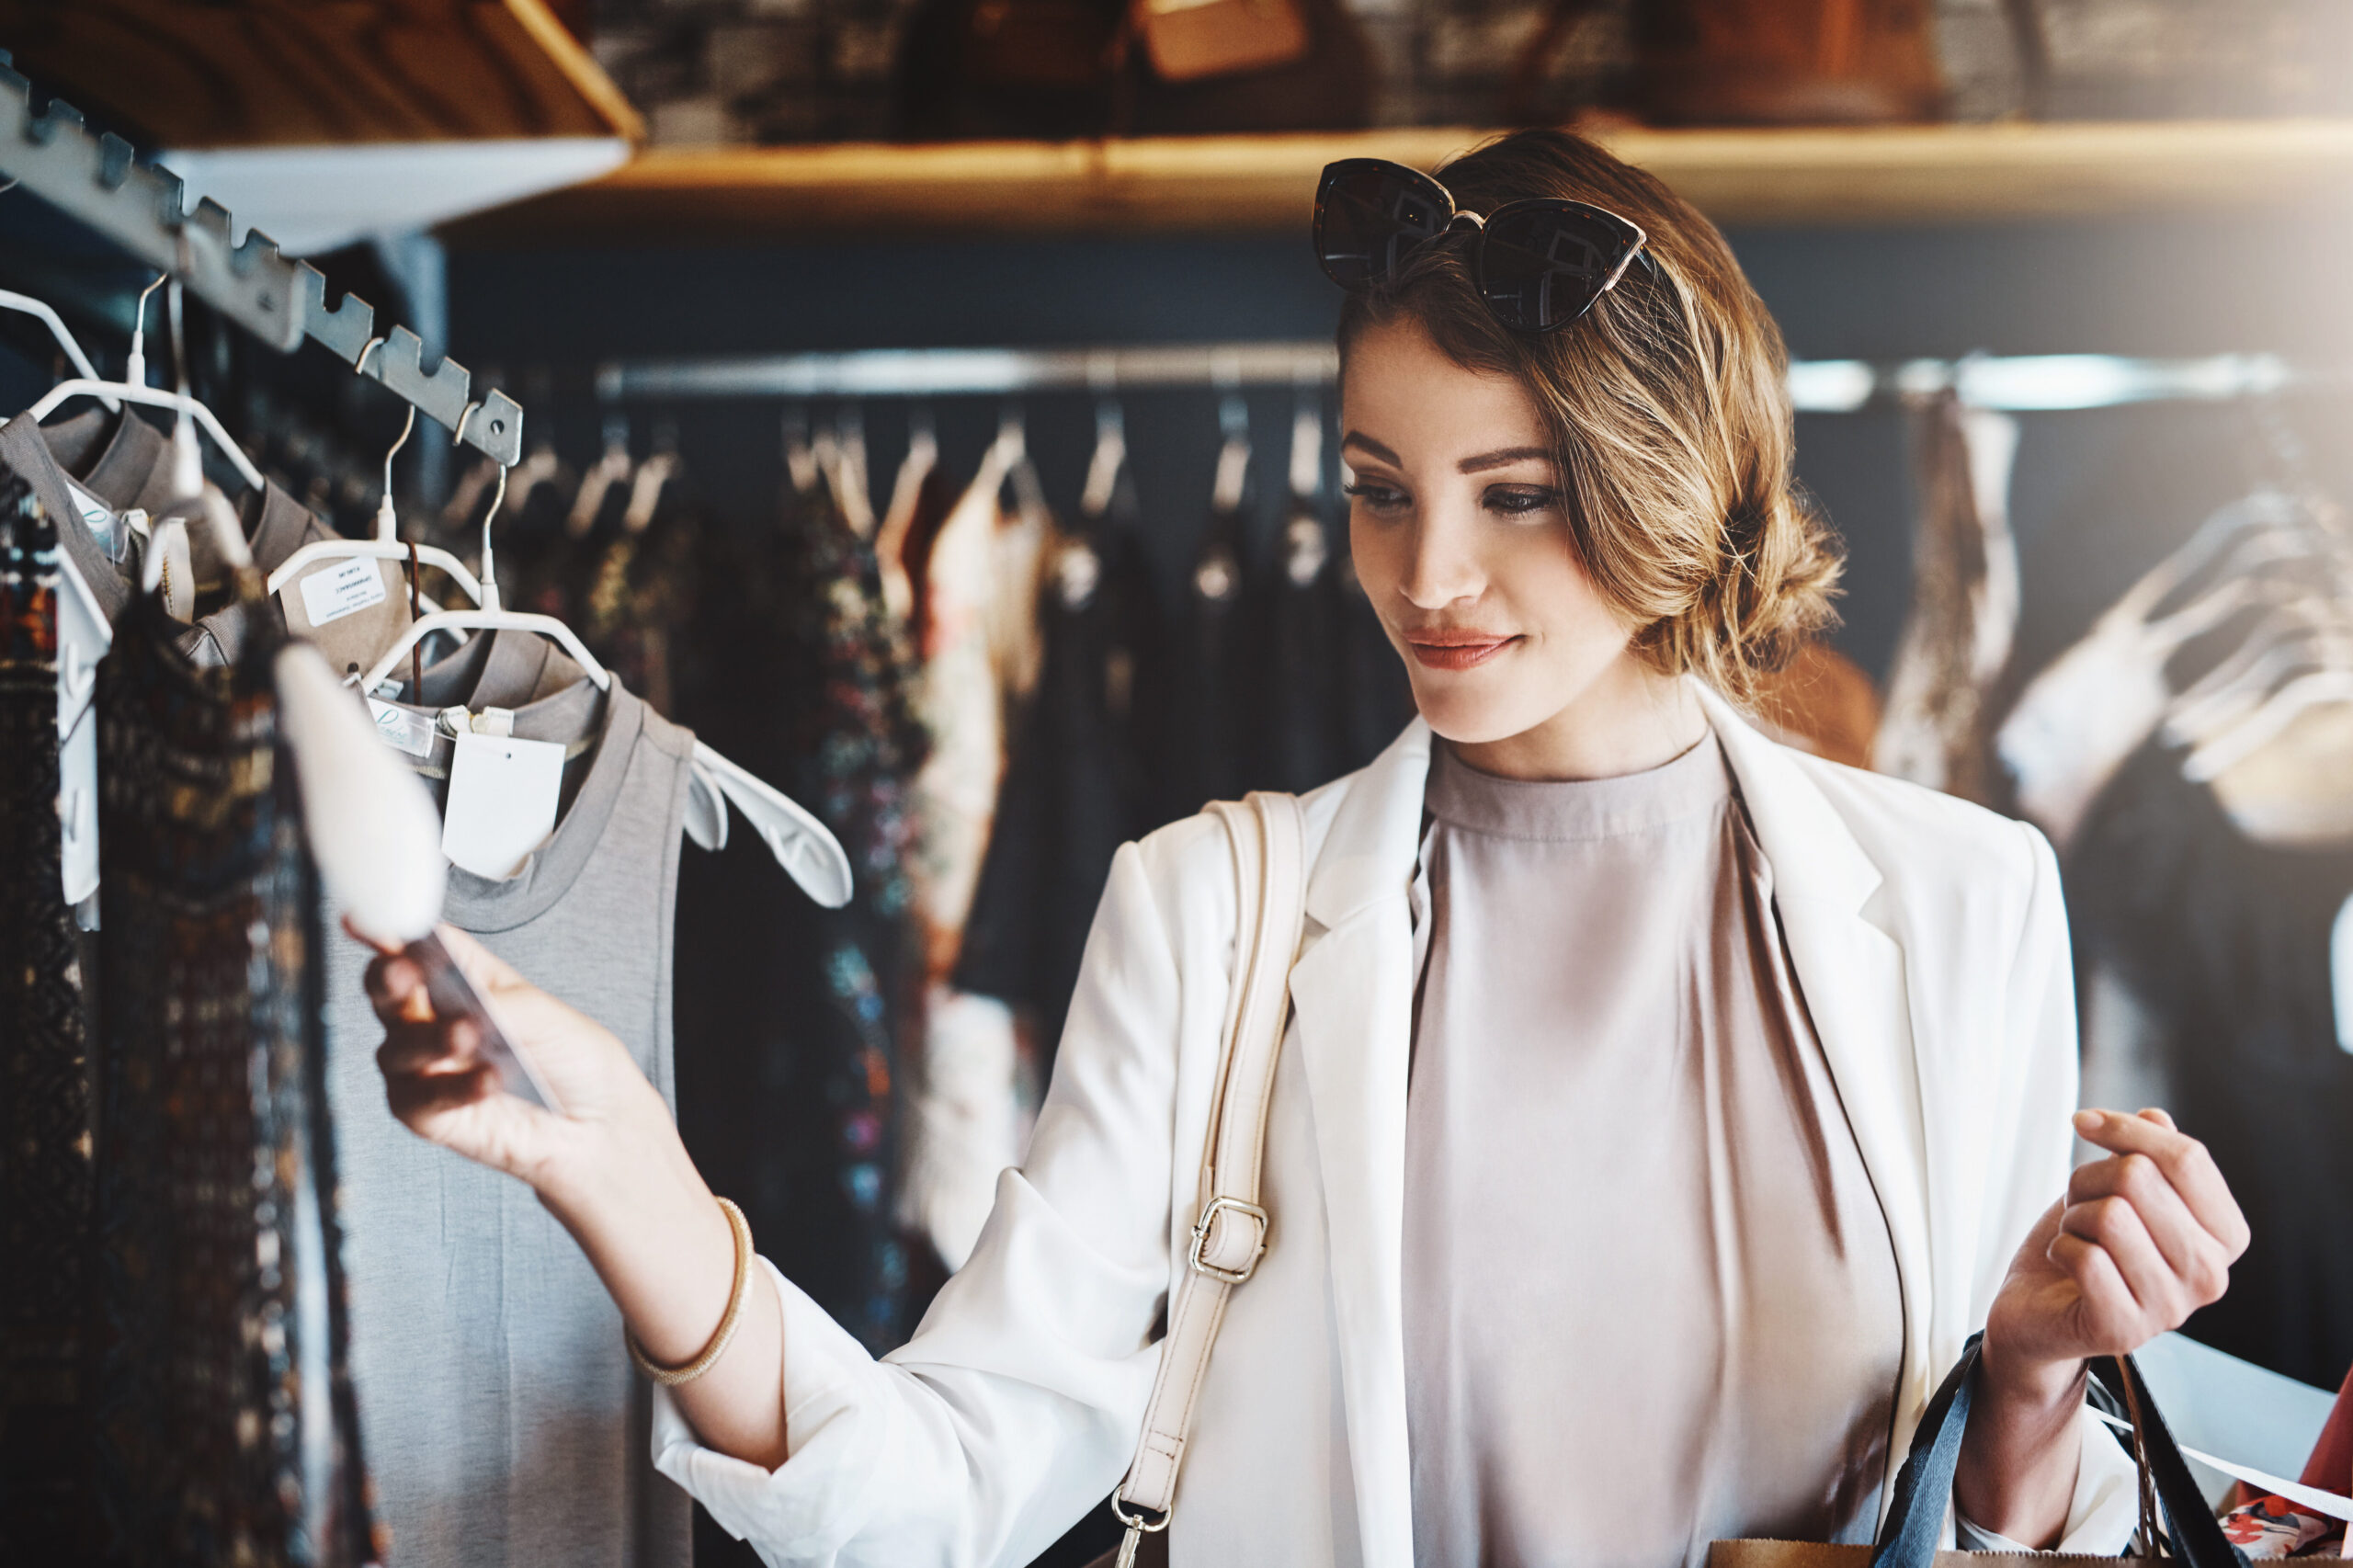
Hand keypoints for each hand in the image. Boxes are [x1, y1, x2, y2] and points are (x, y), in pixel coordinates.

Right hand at [355, 920, 668, 1200]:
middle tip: (405, 975)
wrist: (598, 1124)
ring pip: (399, 1047)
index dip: (392, 933)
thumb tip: (457, 1000)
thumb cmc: (573, 1059)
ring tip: (469, 1036)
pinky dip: (452, 1088)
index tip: (374, 924)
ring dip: (432, 1039)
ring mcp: (426, 1067)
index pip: (418, 947)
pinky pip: (421, 1099)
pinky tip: (487, 1080)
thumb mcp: (544, 1014)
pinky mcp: (428, 1115)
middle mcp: (434, 1018)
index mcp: (463, 978)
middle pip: (389, 991)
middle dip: (389, 979)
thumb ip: (495, 1001)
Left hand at [1984, 1106, 2249, 1397]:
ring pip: (2110, 1215)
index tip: (2084, 1122)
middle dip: (2090, 1179)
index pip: (2188, 1158)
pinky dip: (2061, 1248)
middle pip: (2139, 1178)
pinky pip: (2084, 1256)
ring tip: (2078, 1240)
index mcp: (2225, 1236)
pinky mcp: (2125, 1329)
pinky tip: (2068, 1267)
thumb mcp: (2118, 1187)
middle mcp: (2212, 1276)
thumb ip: (2147, 1152)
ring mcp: (2172, 1309)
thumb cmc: (2087, 1242)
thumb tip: (2155, 1115)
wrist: (2038, 1310)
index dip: (2127, 1128)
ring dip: (2074, 1217)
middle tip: (2082, 1208)